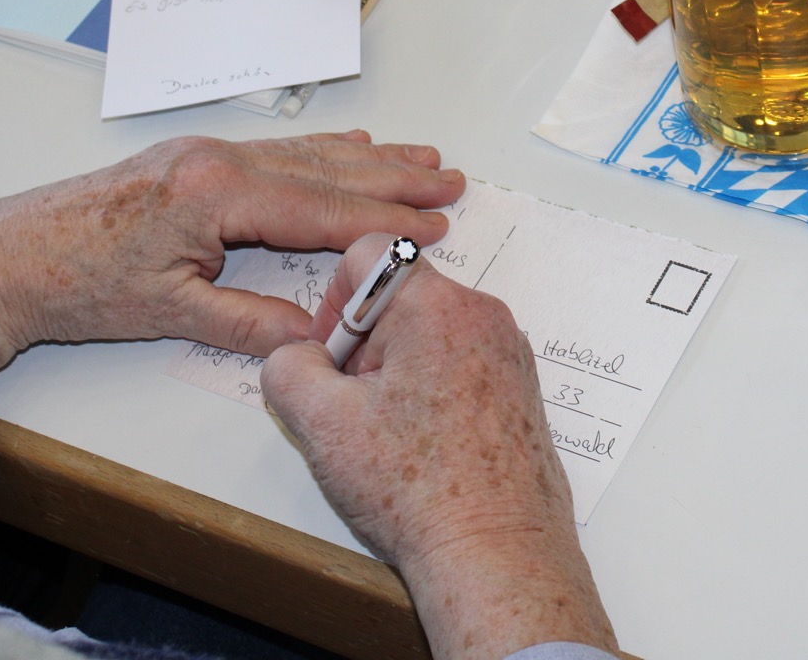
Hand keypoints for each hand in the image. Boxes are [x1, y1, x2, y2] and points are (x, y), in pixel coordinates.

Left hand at [0, 131, 463, 394]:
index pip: (321, 208)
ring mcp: (206, 153)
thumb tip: (314, 332)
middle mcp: (217, 160)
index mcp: (215, 192)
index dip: (382, 222)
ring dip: (371, 159)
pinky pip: (278, 152)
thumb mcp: (169, 313)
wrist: (8, 256)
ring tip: (423, 158)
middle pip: (326, 171)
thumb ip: (248, 321)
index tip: (434, 227)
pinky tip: (354, 147)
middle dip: (395, 179)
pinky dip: (325, 152)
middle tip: (451, 181)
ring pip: (307, 155)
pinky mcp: (196, 158)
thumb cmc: (78, 283)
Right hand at [262, 236, 616, 659]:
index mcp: (439, 306)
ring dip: (396, 371)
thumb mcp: (322, 423)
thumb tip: (295, 358)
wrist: (494, 554)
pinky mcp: (518, 390)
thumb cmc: (420, 492)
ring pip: (429, 333)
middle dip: (364, 344)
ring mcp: (508, 355)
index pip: (370, 253)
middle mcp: (484, 317)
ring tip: (388, 436)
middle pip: (400, 296)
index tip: (332, 356)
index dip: (333, 301)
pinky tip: (420, 448)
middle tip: (354, 408)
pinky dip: (430, 392)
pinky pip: (460, 365)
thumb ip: (288, 368)